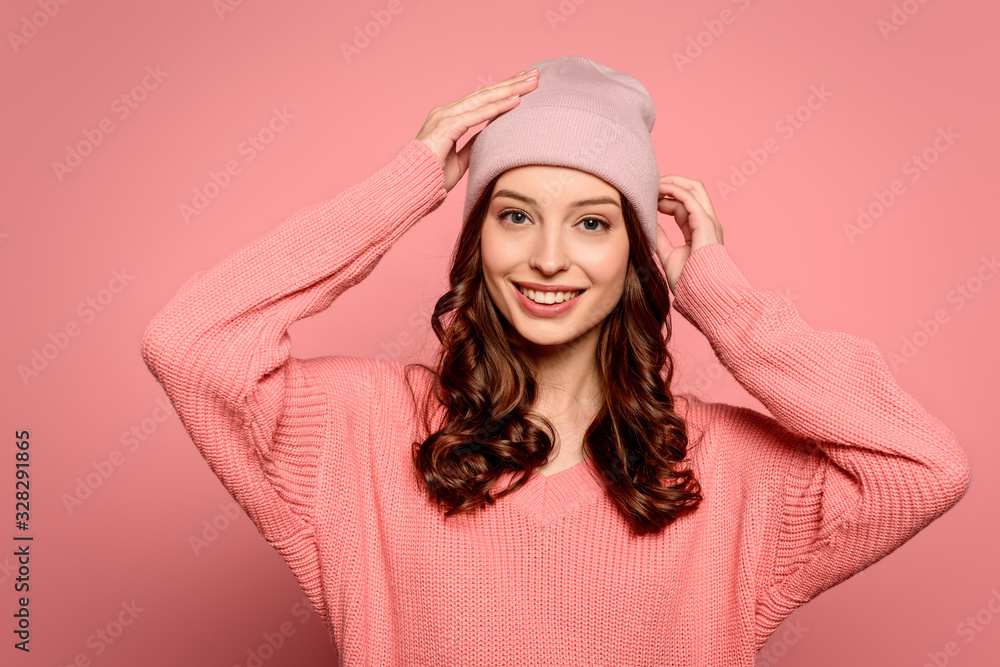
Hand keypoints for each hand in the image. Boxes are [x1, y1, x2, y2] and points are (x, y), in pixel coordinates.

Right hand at [415, 68, 539, 192]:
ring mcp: (445, 117)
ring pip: (483, 99)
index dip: (504, 91)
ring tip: (531, 81)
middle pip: (485, 94)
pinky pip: (477, 115)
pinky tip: (515, 100)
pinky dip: (497, 107)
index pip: (482, 100)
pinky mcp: (446, 127)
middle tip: (535, 74)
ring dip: (509, 89)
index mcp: (449, 118)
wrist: (409, 187)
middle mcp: (447, 112)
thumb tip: (486, 139)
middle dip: (511, 83)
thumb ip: (471, 147)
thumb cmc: (431, 176)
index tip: (525, 85)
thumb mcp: (458, 160)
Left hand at [655, 175, 724, 293]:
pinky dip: (673, 190)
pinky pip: (689, 197)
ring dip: (671, 182)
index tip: (648, 199)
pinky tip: (658, 190)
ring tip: (652, 183)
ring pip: (693, 188)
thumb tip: (649, 225)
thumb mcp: (669, 255)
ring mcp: (708, 221)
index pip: (684, 204)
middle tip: (651, 184)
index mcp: (699, 230)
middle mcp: (706, 222)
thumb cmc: (689, 281)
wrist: (702, 294)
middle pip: (693, 190)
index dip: (665, 198)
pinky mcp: (705, 223)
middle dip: (672, 182)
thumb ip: (661, 238)